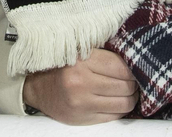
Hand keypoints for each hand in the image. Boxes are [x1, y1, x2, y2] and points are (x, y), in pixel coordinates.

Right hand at [22, 49, 137, 123]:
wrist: (37, 88)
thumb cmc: (62, 67)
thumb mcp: (79, 52)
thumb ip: (103, 54)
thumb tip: (134, 59)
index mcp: (81, 61)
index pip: (120, 67)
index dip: (132, 69)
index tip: (134, 69)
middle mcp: (81, 83)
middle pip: (125, 86)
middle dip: (134, 84)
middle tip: (133, 81)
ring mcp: (82, 103)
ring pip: (123, 104)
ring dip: (131, 98)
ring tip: (129, 92)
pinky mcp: (82, 118)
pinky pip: (114, 116)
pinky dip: (120, 109)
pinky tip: (117, 102)